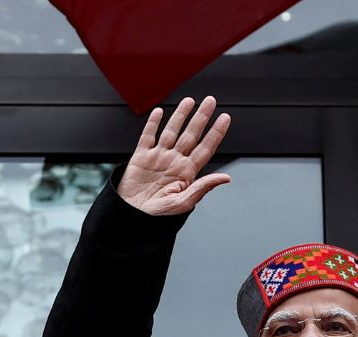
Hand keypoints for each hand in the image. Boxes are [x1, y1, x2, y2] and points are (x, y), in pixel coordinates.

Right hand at [116, 96, 231, 215]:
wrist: (131, 216)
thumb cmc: (157, 215)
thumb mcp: (182, 203)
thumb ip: (202, 188)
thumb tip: (225, 178)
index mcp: (186, 172)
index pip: (205, 148)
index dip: (216, 133)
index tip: (225, 117)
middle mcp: (174, 161)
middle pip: (191, 134)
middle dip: (201, 117)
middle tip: (210, 100)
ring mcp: (158, 157)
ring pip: (171, 131)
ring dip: (180, 115)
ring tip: (189, 101)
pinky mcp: (141, 157)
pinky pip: (148, 136)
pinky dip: (153, 124)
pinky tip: (159, 112)